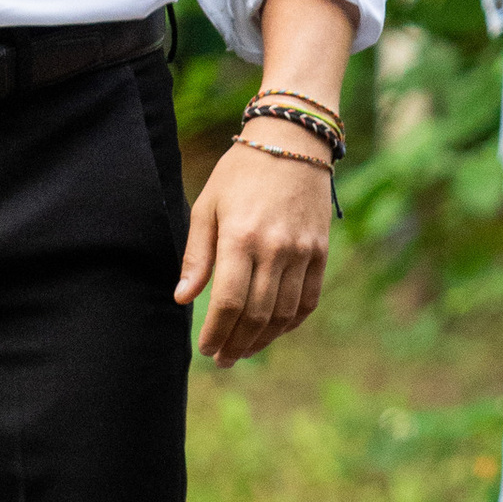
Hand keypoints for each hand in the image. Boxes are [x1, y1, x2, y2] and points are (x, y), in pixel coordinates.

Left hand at [175, 134, 332, 363]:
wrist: (291, 142)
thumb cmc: (239, 173)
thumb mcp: (207, 205)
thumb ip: (197, 255)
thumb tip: (182, 298)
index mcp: (240, 236)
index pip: (228, 301)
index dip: (216, 331)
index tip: (205, 349)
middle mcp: (275, 248)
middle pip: (257, 314)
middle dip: (237, 344)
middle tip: (222, 359)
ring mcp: (302, 252)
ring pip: (284, 314)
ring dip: (263, 340)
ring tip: (243, 351)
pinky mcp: (320, 252)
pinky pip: (308, 300)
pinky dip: (291, 323)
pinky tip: (273, 332)